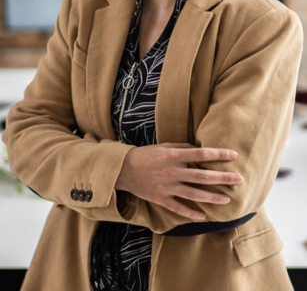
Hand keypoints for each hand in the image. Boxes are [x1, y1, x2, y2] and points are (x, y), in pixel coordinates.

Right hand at [115, 143, 242, 220]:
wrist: (124, 169)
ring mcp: (168, 187)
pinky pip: (179, 208)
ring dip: (212, 197)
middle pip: (203, 176)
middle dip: (222, 178)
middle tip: (238, 179)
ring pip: (194, 194)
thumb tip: (200, 150)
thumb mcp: (164, 146)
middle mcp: (173, 172)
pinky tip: (204, 216)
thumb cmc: (147, 155)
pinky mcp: (161, 199)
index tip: (233, 155)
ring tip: (227, 199)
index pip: (201, 154)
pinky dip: (191, 213)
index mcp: (174, 156)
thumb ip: (182, 147)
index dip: (219, 154)